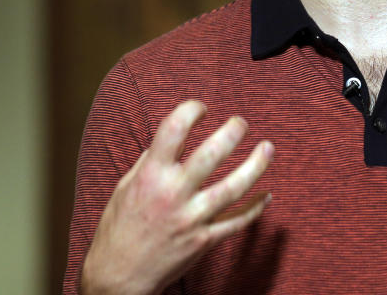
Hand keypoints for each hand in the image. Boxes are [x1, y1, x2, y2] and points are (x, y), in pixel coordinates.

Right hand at [81, 100, 273, 294]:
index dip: (191, 110)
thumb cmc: (119, 229)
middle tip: (241, 123)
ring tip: (268, 148)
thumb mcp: (126, 187)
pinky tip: (267, 195)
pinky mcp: (204, 240)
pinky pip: (237, 222)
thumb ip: (151, 162)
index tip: (201, 109)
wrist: (118, 277)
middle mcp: (173, 194)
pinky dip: (255, 208)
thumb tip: (174, 139)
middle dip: (232, 133)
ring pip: (233, 188)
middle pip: (211, 155)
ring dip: (256, 165)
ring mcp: (191, 219)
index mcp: (151, 176)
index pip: (174, 129)